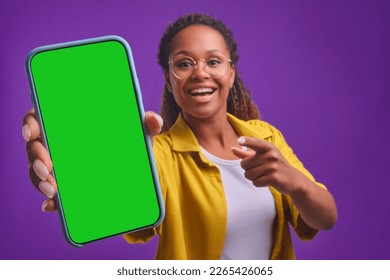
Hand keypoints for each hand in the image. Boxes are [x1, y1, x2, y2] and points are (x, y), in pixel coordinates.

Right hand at [22, 108, 162, 211]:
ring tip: (53, 190)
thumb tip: (154, 120)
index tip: (32, 133)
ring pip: (37, 170)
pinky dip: (50, 201)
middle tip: (48, 169)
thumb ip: (146, 124)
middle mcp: (59, 143)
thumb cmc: (127, 144)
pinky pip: (51, 193)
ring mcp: (59, 165)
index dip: (30, 124)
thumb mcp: (138, 134)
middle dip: (36, 157)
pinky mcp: (65, 185)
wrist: (132, 168)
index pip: (40, 118)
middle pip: (35, 147)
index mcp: (69, 124)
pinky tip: (53, 205)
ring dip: (39, 180)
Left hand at [231, 136, 300, 194]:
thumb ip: (246, 153)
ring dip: (252, 177)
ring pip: (248, 174)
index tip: (239, 140)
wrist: (293, 179)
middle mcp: (271, 155)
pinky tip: (266, 181)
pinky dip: (258, 183)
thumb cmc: (273, 165)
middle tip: (259, 169)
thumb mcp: (262, 156)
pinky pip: (255, 182)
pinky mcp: (274, 178)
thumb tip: (232, 149)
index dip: (246, 141)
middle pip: (244, 164)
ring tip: (262, 175)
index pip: (255, 143)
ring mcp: (273, 166)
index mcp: (268, 147)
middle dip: (247, 169)